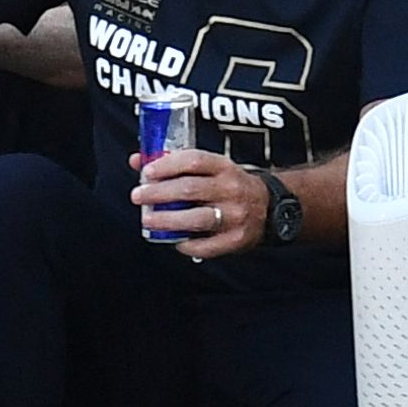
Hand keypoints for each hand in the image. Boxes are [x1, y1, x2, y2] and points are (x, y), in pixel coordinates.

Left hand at [131, 145, 270, 258]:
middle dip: (158, 193)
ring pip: (196, 219)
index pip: (195, 161)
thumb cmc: (232, 186)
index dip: (168, 165)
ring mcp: (235, 216)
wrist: (270, 207)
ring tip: (148, 219)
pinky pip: (205, 245)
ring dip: (166, 220)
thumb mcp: (211, 169)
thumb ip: (175, 164)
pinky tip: (173, 240)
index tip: (147, 172)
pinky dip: (185, 244)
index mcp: (225, 168)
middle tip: (138, 196)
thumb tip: (138, 161)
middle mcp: (232, 190)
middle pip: (190, 189)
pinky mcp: (235, 239)